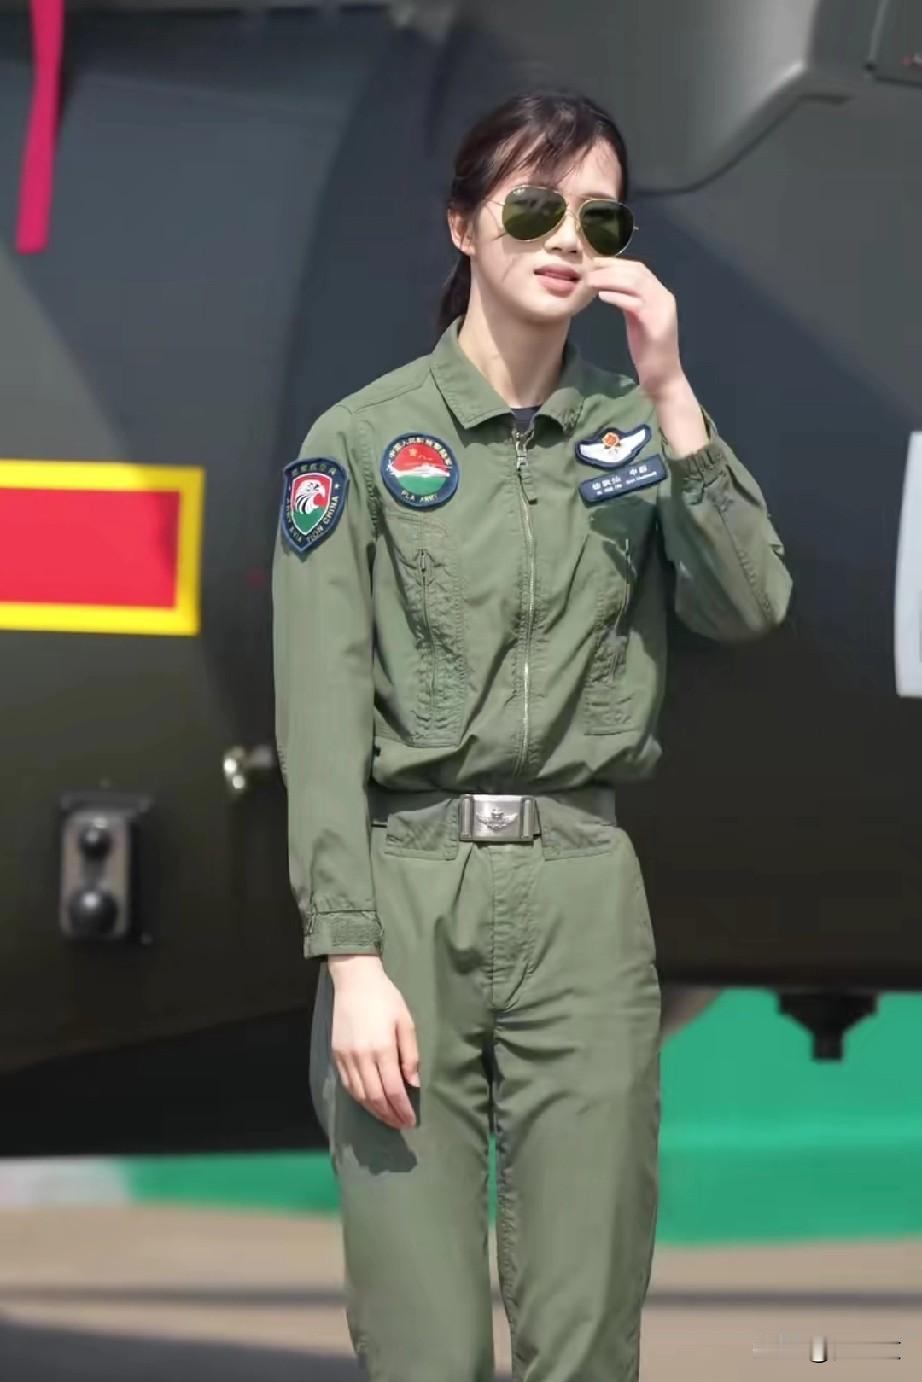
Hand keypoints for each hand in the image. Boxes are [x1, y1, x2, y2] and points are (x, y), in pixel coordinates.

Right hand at [328, 956, 419, 1128]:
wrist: (354, 981)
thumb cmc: (386, 998)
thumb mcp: (406, 1022)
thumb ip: (410, 1055)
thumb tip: (413, 1084)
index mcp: (382, 1048)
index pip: (393, 1089)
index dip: (402, 1109)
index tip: (411, 1121)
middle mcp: (361, 1057)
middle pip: (375, 1097)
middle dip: (389, 1115)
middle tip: (401, 1125)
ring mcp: (346, 1057)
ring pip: (359, 1095)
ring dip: (374, 1111)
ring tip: (388, 1118)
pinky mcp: (336, 1055)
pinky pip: (347, 1085)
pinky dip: (359, 1099)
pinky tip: (369, 1103)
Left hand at [585, 258, 683, 399]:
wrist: (663, 378)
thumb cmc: (648, 352)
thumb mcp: (637, 321)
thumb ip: (630, 302)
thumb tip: (611, 288)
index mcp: (660, 295)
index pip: (638, 269)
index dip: (616, 263)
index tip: (594, 262)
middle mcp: (664, 297)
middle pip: (637, 271)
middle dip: (611, 267)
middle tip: (589, 268)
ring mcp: (662, 309)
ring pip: (635, 283)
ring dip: (610, 279)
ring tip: (590, 281)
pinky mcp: (657, 324)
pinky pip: (635, 304)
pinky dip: (617, 297)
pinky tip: (602, 296)